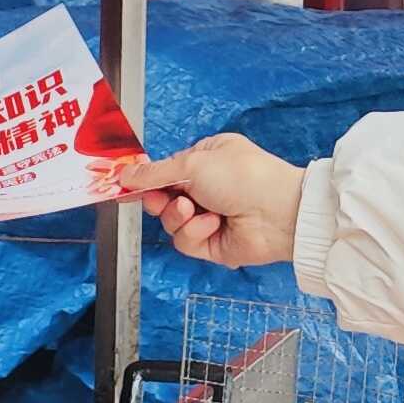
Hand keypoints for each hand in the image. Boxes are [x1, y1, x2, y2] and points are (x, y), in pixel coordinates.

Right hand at [120, 136, 307, 268]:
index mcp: (206, 159)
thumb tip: (125, 174)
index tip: (126, 185)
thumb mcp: (193, 163)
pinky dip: (195, 233)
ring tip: (197, 210)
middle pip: (163, 199)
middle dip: (160, 201)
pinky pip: (185, 241)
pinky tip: (213, 225)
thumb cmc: (245, 176)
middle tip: (163, 199)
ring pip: (171, 223)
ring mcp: (210, 215)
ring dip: (180, 217)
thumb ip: (155, 172)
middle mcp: (207, 187)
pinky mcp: (212, 243)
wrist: (278, 212)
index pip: (165, 171)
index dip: (146, 180)